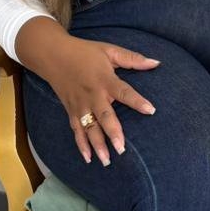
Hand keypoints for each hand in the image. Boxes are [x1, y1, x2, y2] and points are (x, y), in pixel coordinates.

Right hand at [43, 37, 160, 165]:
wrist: (52, 55)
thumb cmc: (84, 52)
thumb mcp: (109, 50)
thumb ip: (133, 58)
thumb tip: (156, 63)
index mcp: (104, 80)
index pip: (124, 92)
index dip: (137, 101)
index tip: (151, 110)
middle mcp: (92, 95)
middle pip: (104, 116)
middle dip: (113, 133)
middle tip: (122, 149)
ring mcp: (80, 105)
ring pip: (89, 128)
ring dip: (97, 145)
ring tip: (107, 160)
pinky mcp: (71, 111)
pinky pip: (76, 130)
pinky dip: (81, 145)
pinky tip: (89, 158)